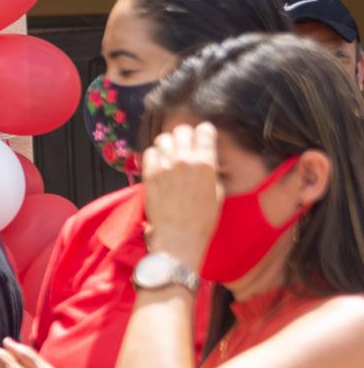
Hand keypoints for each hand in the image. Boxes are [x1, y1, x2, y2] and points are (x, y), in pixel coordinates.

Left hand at [141, 121, 222, 268]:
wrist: (179, 236)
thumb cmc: (203, 218)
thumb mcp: (217, 191)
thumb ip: (211, 169)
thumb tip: (205, 158)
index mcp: (205, 162)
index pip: (204, 130)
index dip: (205, 132)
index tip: (203, 136)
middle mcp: (184, 160)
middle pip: (182, 131)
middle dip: (185, 135)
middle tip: (186, 145)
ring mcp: (164, 166)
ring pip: (163, 139)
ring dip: (169, 144)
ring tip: (171, 154)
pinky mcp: (149, 174)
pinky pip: (149, 152)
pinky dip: (155, 155)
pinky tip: (159, 164)